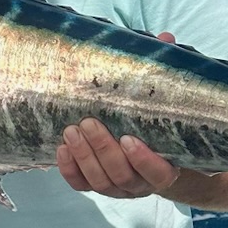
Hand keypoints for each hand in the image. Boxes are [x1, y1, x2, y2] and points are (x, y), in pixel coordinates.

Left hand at [57, 32, 177, 198]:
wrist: (145, 148)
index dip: (143, 159)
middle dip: (102, 149)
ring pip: (99, 181)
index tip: (128, 138)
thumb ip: (163, 76)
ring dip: (83, 156)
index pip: (157, 171)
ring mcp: (117, 187)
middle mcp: (141, 184)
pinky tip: (61, 149)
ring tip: (71, 130)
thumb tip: (165, 39)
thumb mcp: (163, 102)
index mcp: (165, 168)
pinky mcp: (94, 185)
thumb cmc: (154, 123)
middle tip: (89, 123)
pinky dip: (69, 169)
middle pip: (121, 175)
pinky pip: (80, 184)